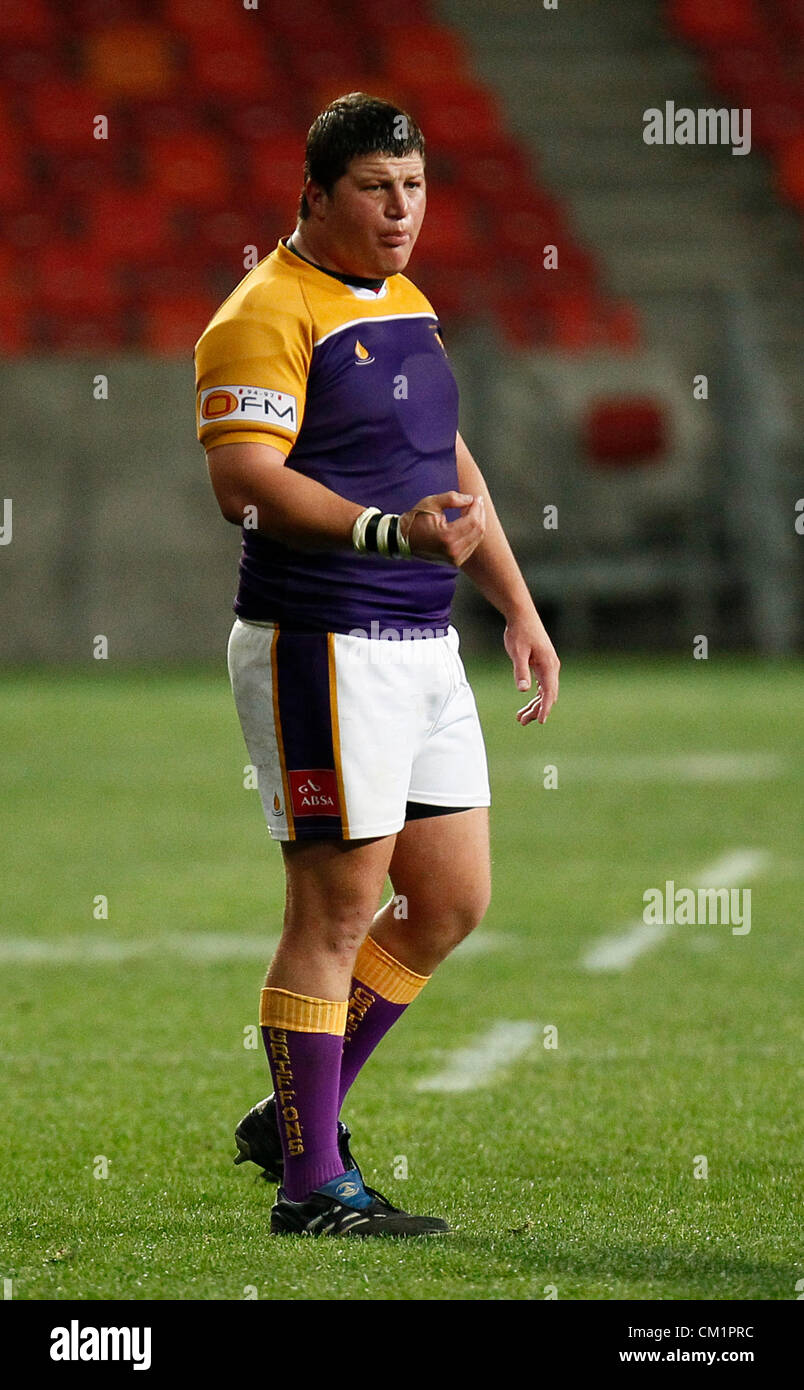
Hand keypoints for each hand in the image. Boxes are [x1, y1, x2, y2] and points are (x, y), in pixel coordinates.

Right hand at [400, 491, 485, 566]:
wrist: (403, 539)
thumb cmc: (415, 520)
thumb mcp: (432, 502)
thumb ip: (453, 498)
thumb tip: (470, 499)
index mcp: (447, 537)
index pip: (473, 521)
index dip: (477, 507)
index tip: (476, 497)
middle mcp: (453, 551)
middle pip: (478, 530)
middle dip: (479, 513)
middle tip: (476, 501)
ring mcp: (455, 559)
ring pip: (477, 538)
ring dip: (477, 522)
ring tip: (470, 510)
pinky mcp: (455, 561)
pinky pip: (472, 545)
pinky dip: (473, 532)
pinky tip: (467, 522)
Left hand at [504, 610, 559, 725]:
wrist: (521, 615)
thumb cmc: (519, 632)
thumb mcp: (517, 653)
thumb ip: (521, 671)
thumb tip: (523, 690)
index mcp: (548, 666)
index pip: (549, 693)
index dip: (545, 709)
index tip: (540, 721)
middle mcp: (552, 667)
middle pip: (548, 695)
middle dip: (537, 710)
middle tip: (521, 722)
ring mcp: (548, 666)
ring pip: (545, 691)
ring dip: (535, 705)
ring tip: (521, 718)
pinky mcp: (543, 664)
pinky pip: (542, 685)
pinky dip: (536, 696)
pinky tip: (528, 703)